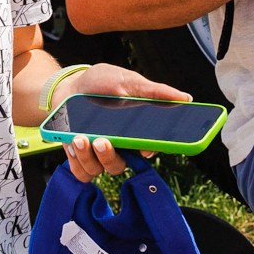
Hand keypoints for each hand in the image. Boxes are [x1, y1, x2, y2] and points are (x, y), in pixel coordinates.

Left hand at [56, 62, 189, 181]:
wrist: (68, 85)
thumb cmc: (100, 83)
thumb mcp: (128, 81)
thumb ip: (154, 91)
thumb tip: (185, 98)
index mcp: (136, 132)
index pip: (149, 149)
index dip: (149, 152)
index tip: (144, 149)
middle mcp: (119, 147)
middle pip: (122, 165)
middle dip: (110, 156)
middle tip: (102, 140)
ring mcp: (98, 155)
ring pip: (99, 170)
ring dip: (89, 156)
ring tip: (81, 137)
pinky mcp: (80, 158)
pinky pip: (81, 172)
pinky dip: (76, 160)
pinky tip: (72, 143)